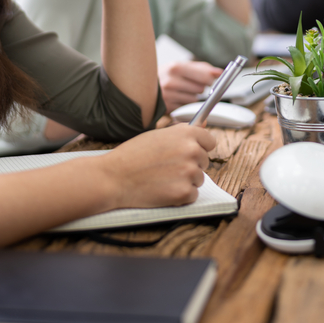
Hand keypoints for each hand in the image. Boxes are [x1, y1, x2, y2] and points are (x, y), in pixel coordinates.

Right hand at [99, 123, 215, 207]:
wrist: (113, 177)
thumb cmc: (132, 155)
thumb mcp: (157, 135)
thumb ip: (181, 133)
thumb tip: (203, 126)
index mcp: (185, 133)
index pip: (210, 141)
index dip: (200, 148)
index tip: (192, 153)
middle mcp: (191, 150)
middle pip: (204, 161)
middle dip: (190, 165)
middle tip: (168, 168)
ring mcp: (189, 172)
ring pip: (198, 179)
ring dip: (185, 181)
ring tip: (162, 178)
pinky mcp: (184, 192)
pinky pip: (192, 195)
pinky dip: (180, 196)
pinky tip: (163, 189)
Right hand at [159, 61, 223, 111]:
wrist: (143, 85)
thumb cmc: (166, 75)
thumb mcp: (180, 66)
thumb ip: (202, 68)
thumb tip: (220, 72)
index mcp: (175, 67)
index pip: (204, 76)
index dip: (210, 79)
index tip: (211, 80)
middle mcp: (170, 81)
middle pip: (201, 89)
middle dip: (199, 87)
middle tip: (189, 84)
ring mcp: (167, 96)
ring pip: (194, 99)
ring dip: (192, 96)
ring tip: (181, 90)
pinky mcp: (167, 108)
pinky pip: (186, 107)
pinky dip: (184, 104)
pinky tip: (177, 98)